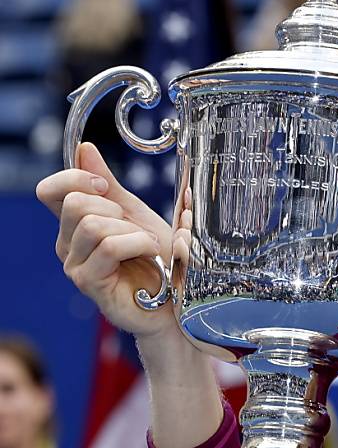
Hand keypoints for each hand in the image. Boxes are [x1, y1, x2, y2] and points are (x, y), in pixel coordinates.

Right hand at [35, 143, 180, 342]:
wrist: (177, 299)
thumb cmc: (158, 259)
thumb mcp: (135, 215)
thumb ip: (109, 187)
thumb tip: (85, 149)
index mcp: (75, 224)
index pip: (50, 190)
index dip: (76, 177)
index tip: (106, 186)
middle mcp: (68, 245)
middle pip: (75, 204)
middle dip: (115, 208)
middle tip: (136, 229)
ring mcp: (76, 266)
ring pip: (92, 225)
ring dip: (132, 230)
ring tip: (147, 245)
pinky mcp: (90, 284)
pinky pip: (108, 247)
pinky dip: (137, 244)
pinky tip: (149, 254)